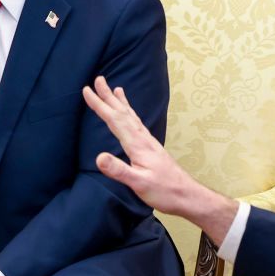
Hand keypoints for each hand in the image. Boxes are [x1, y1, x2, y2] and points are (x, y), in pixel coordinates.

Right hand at [83, 76, 237, 245]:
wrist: (188, 196)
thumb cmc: (165, 191)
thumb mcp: (139, 183)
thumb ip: (119, 170)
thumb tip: (99, 157)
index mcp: (138, 145)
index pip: (115, 120)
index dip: (100, 105)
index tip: (87, 91)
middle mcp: (143, 139)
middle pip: (123, 113)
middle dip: (109, 96)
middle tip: (98, 79)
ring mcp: (148, 142)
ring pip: (131, 116)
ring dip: (120, 102)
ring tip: (115, 89)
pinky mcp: (151, 148)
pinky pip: (137, 124)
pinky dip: (130, 114)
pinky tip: (130, 114)